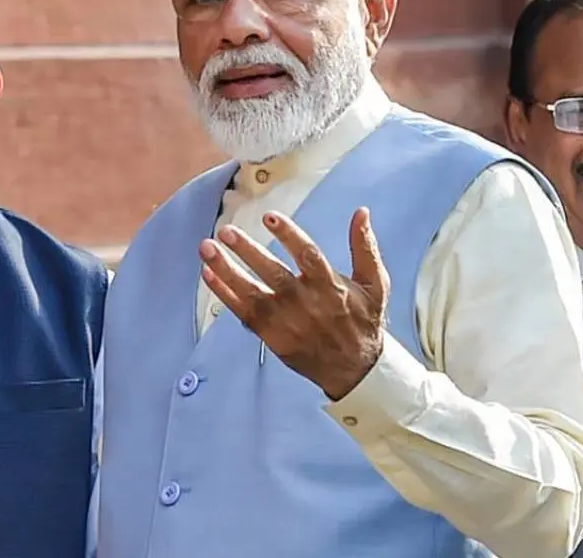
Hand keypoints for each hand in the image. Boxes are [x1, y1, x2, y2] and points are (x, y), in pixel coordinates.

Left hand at [198, 207, 389, 400]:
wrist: (353, 369)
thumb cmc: (362, 322)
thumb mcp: (375, 284)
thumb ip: (365, 247)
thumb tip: (361, 213)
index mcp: (330, 286)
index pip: (307, 255)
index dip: (289, 235)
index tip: (271, 217)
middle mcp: (305, 302)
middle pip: (272, 273)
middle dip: (247, 251)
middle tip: (227, 232)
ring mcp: (285, 321)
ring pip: (251, 292)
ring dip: (226, 270)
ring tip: (207, 249)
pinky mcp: (271, 335)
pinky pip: (243, 312)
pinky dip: (224, 294)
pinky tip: (209, 275)